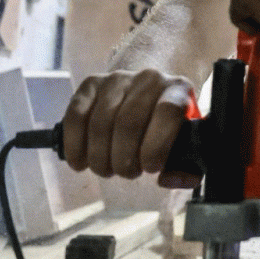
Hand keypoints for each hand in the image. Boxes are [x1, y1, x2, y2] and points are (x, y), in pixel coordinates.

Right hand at [59, 69, 201, 187]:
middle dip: (123, 159)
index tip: (149, 168)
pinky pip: (76, 116)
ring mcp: (118, 79)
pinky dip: (75, 145)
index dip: (156, 144)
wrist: (148, 93)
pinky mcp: (91, 84)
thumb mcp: (183, 144)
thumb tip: (167, 180)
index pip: (168, 111)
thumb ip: (184, 167)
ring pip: (100, 123)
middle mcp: (149, 78)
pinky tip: (80, 162)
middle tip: (127, 172)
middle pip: (128, 122)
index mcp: (178, 90)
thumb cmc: (165, 126)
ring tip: (107, 168)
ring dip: (100, 157)